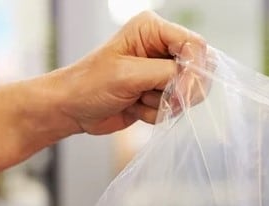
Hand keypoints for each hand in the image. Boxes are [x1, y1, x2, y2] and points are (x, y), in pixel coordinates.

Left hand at [51, 11, 206, 135]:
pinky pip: (175, 107)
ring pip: (188, 92)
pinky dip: (156, 114)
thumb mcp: (128, 75)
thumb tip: (195, 80)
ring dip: (163, 103)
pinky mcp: (158, 93)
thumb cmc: (89, 84)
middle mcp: (160, 47)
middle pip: (198, 68)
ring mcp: (160, 71)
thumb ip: (166, 73)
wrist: (71, 109)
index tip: (182, 92)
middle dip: (180, 90)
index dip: (194, 69)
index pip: (194, 44)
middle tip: (155, 98)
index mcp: (152, 29)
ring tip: (136, 99)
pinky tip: (134, 107)